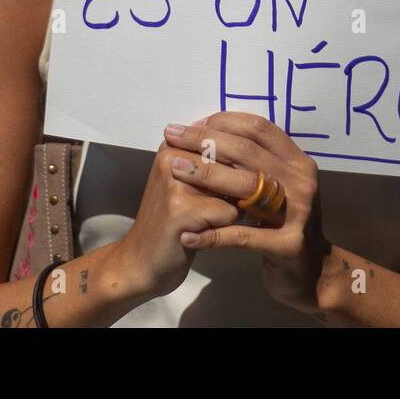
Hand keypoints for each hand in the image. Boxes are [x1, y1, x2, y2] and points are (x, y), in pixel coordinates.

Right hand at [109, 138, 241, 300]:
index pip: (229, 139)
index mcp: (174, 145)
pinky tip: (202, 232)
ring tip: (206, 218)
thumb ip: (215, 163)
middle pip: (234, 162)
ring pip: (235, 187)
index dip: (240, 165)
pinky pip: (230, 213)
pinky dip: (226, 227)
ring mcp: (175, 182)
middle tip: (214, 206)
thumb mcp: (189, 182)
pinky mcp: (182, 209)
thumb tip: (258, 153)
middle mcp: (173, 157)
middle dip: (239, 186)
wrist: (142, 259)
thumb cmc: (172, 220)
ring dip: (233, 206)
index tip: (224, 186)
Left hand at [161, 112, 330, 314]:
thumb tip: (207, 129)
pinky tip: (187, 236)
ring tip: (172, 169)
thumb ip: (252, 160)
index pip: (258, 128)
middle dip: (205, 140)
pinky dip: (213, 236)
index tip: (189, 124)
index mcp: (298, 161)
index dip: (222, 121)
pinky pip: (243, 236)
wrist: (310, 271)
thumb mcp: (274, 185)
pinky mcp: (288, 245)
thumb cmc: (282, 222)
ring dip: (205, 175)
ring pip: (246, 186)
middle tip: (171, 137)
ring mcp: (298, 212)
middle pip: (248, 151)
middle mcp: (302, 181)